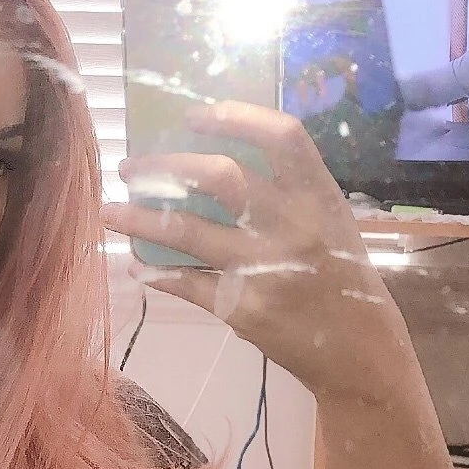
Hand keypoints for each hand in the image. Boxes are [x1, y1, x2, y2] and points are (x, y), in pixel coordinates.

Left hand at [101, 101, 404, 401]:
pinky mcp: (242, 308)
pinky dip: (155, 272)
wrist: (360, 353)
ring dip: (137, 219)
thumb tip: (214, 161)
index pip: (283, 137)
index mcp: (320, 197)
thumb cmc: (341, 277)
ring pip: (186, 231)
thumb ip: (286, 193)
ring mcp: (266, 268)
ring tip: (107, 212)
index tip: (193, 115)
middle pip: (221, 176)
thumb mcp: (329, 223)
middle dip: (165, 166)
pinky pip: (185, 282)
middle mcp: (294, 226)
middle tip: (130, 168)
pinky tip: (138, 265)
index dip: (237, 116)